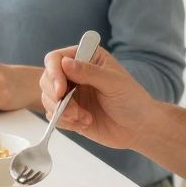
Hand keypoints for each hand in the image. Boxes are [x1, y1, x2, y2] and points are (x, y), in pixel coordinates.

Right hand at [39, 43, 156, 149]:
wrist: (138, 128)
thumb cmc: (132, 100)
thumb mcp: (113, 83)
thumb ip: (88, 72)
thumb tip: (64, 63)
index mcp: (85, 58)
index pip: (56, 59)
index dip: (53, 73)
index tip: (60, 91)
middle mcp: (74, 74)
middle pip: (46, 79)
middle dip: (56, 97)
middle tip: (73, 111)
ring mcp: (71, 94)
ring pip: (47, 99)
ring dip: (62, 112)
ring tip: (84, 119)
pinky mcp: (69, 112)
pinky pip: (53, 116)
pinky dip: (65, 122)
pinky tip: (84, 124)